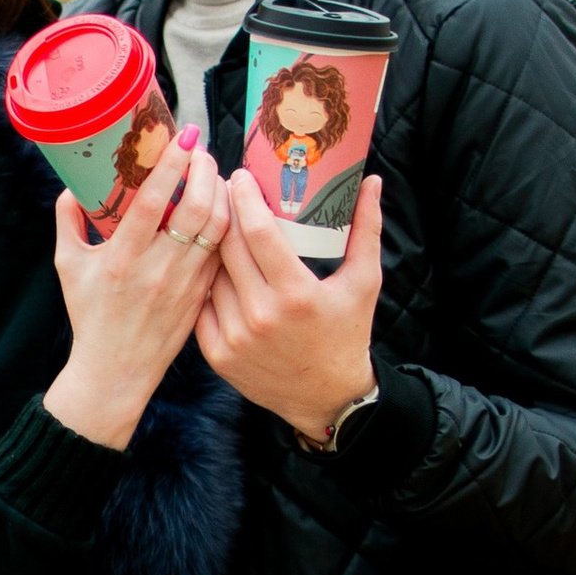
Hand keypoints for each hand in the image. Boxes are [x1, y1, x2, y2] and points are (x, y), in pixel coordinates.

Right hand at [43, 129, 229, 452]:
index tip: (183, 135)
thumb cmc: (90, 318)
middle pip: (197, 207)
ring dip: (221, 193)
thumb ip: (67, 223)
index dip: (172, 164)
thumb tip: (73, 187)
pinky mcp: (202, 296)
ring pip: (218, 227)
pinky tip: (222, 207)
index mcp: (122, 258)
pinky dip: (227, 223)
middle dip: (205, 170)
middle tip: (201, 150)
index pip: (153, 200)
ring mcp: (185, 284)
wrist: (116, 373)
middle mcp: (158, 269)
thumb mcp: (68, 268)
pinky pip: (223, 251)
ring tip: (213, 174)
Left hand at [195, 173, 382, 443]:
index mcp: (295, 294)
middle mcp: (260, 316)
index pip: (256, 232)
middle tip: (222, 189)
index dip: (243, 198)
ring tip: (214, 222)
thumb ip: (367, 229)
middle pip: (227, 247)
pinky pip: (202, 304)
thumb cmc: (348, 334)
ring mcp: (234, 338)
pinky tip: (210, 265)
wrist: (326, 398)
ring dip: (210, 245)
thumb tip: (373, 181)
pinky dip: (206, 283)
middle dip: (222, 211)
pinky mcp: (217, 355)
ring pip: (210, 274)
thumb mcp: (364, 281)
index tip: (238, 176)